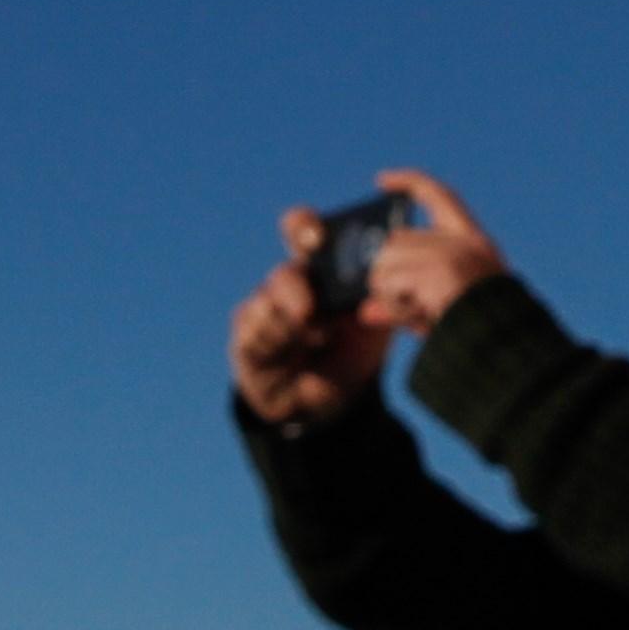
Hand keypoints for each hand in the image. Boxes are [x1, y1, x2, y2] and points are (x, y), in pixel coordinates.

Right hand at [232, 217, 393, 428]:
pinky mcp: (245, 338)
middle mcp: (289, 284)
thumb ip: (375, 299)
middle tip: (307, 307)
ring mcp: (265, 310)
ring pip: (268, 303)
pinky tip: (290, 352)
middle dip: (294, 285)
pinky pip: (253, 332)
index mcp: (321, 269)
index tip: (316, 238)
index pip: (303, 231)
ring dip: (292, 326)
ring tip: (317, 341)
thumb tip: (383, 282)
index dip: (304, 227)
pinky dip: (276, 342)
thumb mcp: (373, 321)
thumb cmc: (355, 351)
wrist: (330, 402)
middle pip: (283, 271)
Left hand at [359, 171, 503, 334]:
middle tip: (407, 303)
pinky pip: (389, 282)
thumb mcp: (439, 312)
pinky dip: (393, 303)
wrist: (505, 346)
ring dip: (389, 292)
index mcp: (474, 241)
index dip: (409, 182)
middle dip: (390, 271)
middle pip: (397, 239)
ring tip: (414, 313)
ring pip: (385, 261)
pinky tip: (416, 315)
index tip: (382, 180)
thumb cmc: (476, 334)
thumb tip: (364, 312)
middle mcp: (464, 241)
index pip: (438, 196)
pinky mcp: (437, 271)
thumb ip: (403, 306)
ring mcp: (450, 254)